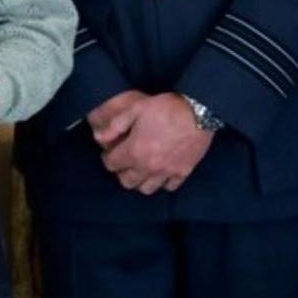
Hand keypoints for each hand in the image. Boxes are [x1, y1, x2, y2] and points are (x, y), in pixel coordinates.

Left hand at [91, 92, 212, 193]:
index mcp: (134, 151)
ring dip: (141, 181)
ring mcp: (167, 172)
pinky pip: (169, 187)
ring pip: (146, 189)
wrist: (198, 112)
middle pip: (127, 182)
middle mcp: (149, 166)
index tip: (110, 153)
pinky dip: (163, 182)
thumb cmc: (166, 108)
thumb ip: (115, 126)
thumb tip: (99, 138)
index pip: (112, 165)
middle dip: (122, 172)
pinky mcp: (183, 172)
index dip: (108, 158)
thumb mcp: (135, 109)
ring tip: (141, 169)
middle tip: (125, 161)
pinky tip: (161, 171)